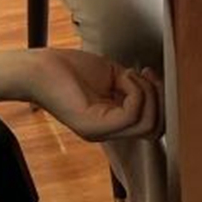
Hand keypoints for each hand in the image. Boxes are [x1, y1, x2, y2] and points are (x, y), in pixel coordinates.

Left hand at [27, 49, 162, 142]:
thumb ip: (135, 88)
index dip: (160, 99)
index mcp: (112, 123)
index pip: (152, 125)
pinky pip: (132, 114)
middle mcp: (108, 133)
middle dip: (160, 99)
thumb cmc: (72, 69)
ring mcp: (101, 132)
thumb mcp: (114, 77)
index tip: (149, 72)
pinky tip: (122, 76)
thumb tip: (155, 89)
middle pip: (155, 129)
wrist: (41, 68)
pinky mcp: (93, 126)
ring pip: (148, 124)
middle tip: (146, 74)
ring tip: (130, 75)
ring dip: (148, 93)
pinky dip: (135, 91)